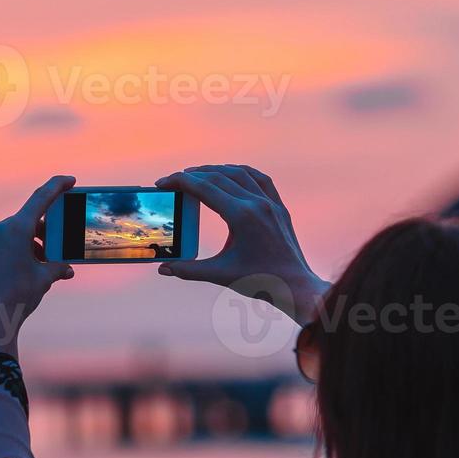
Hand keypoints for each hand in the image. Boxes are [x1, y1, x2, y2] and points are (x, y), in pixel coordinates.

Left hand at [0, 175, 76, 361]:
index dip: (56, 186)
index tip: (68, 180)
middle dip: (36, 235)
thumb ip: (56, 267)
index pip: (40, 198)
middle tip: (46, 251)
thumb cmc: (20, 298)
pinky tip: (2, 276)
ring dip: (14, 248)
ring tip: (23, 270)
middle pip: (21, 224)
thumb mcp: (44, 279)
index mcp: (17, 229)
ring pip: (2, 239)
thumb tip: (66, 269)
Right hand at [155, 164, 325, 323]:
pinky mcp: (279, 208)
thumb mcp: (220, 275)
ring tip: (197, 175)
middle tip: (173, 182)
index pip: (204, 188)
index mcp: (241, 216)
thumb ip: (189, 270)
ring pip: (239, 173)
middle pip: (218, 177)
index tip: (162, 183)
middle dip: (192, 176)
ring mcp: (270, 204)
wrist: (296, 286)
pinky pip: (260, 179)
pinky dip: (241, 173)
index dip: (179, 182)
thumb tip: (163, 269)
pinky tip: (231, 174)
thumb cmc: (260, 282)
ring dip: (215, 170)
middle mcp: (256, 204)